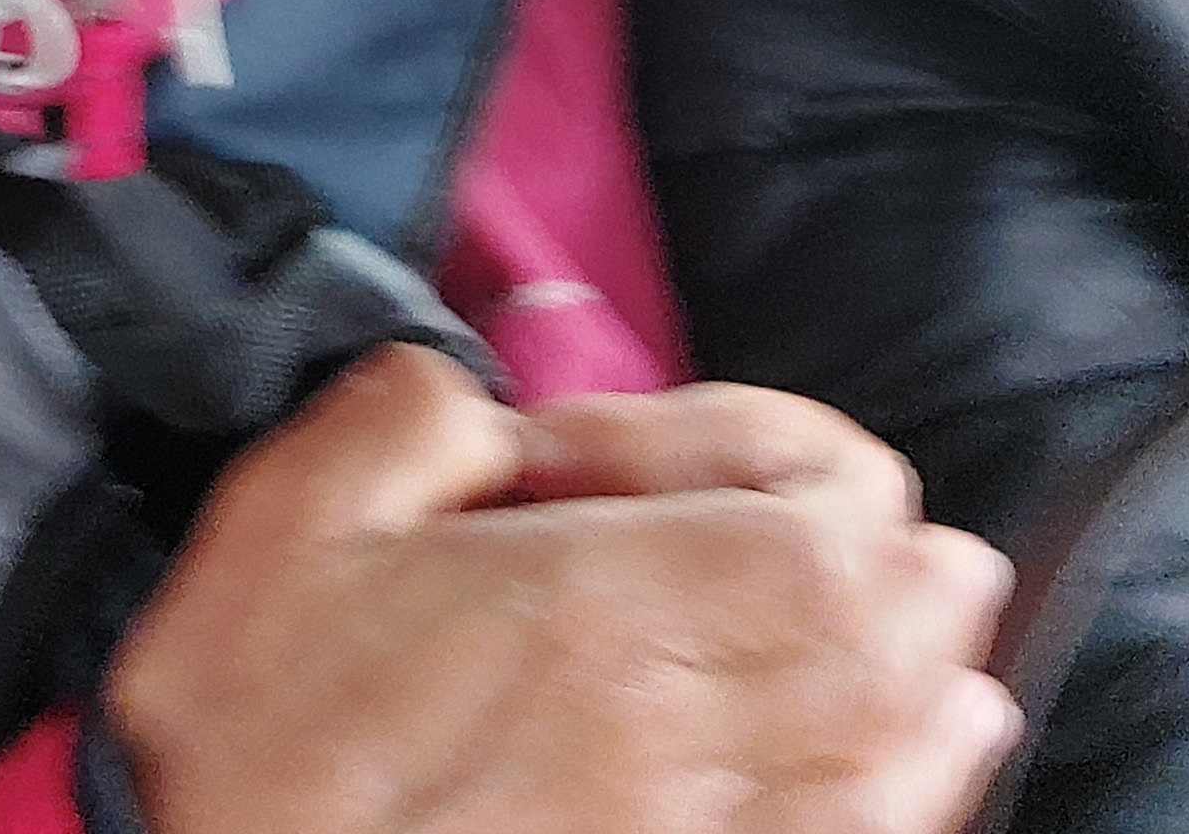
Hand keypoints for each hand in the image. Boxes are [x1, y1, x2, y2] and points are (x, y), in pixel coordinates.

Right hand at [107, 350, 1016, 833]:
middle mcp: (684, 729)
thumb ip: (415, 410)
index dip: (781, 450)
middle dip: (898, 560)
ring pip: (902, 744)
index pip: (829, 512)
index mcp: (600, 607)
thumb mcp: (290, 517)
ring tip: (938, 622)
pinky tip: (937, 747)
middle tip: (857, 528)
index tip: (649, 462)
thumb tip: (503, 400)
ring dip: (939, 670)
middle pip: (893, 628)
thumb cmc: (250, 738)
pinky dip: (922, 788)